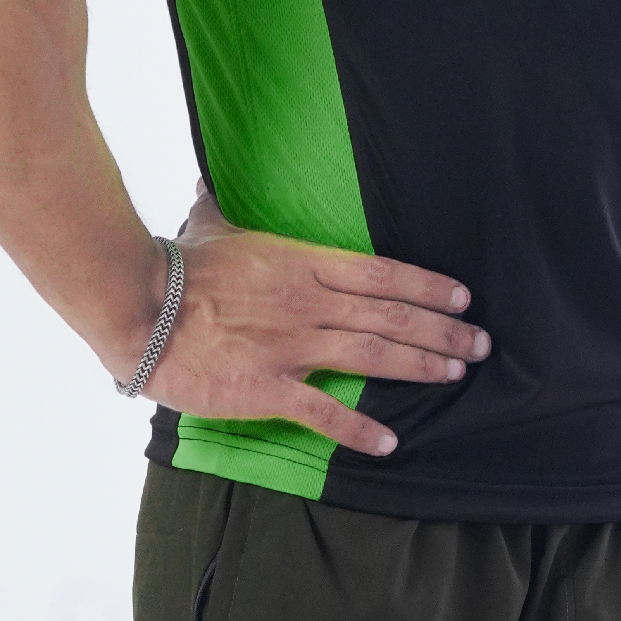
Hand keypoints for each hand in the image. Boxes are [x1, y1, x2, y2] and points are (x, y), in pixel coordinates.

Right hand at [128, 182, 490, 456]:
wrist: (141, 308)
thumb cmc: (179, 265)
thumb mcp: (211, 224)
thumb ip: (223, 207)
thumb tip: (210, 179)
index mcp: (303, 263)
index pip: (382, 273)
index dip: (427, 286)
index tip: (461, 297)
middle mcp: (309, 303)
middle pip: (391, 316)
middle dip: (442, 331)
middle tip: (479, 344)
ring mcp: (291, 346)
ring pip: (372, 355)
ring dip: (419, 366)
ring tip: (454, 375)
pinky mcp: (268, 388)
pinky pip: (323, 412)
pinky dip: (359, 430)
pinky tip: (389, 442)